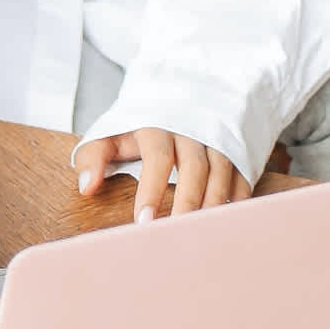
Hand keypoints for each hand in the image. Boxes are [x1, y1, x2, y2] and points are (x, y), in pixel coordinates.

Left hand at [76, 128, 252, 222]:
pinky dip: (238, 199)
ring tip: (202, 236)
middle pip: (194, 168)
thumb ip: (93, 157)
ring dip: (213, 205)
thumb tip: (86, 187)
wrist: (180, 92)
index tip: (143, 222)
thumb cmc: (141, 124)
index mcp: (157, 125)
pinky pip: (242, 174)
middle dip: (186, 203)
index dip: (151, 189)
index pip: (156, 157)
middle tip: (176, 235)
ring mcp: (217, 138)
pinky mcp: (236, 148)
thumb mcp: (112, 132)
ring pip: (221, 172)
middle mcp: (191, 130)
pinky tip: (227, 222)